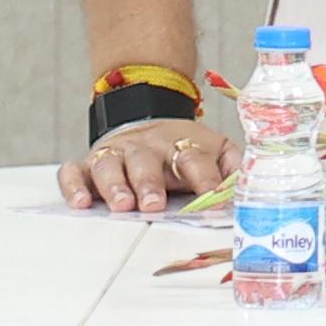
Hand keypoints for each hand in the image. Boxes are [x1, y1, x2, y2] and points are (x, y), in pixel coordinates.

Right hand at [57, 117, 237, 211]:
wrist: (147, 119)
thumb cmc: (182, 149)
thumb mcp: (214, 150)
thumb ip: (233, 166)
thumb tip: (252, 185)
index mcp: (180, 144)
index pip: (194, 158)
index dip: (204, 177)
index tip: (212, 196)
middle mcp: (145, 147)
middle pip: (147, 162)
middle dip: (151, 183)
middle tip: (155, 205)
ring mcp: (114, 154)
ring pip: (110, 165)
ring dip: (115, 185)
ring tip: (122, 206)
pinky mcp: (86, 164)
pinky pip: (74, 172)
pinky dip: (74, 185)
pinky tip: (81, 203)